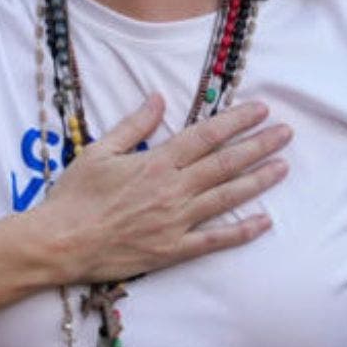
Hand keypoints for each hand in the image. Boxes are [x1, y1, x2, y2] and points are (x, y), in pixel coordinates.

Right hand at [21, 97, 292, 282]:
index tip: (262, 110)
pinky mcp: (173, 250)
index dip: (237, 120)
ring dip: (258, 181)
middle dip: (259, 145)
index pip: (206, 135)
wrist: (59, 244)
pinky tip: (265, 221)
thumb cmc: (74, 196)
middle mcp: (172, 189)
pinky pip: (215, 240)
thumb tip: (158, 97)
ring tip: (283, 167)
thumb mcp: (99, 150)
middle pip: (225, 163)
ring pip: (227, 197)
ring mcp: (176, 222)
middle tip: (287, 133)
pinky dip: (242, 231)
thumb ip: (133, 124)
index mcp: (156, 161)